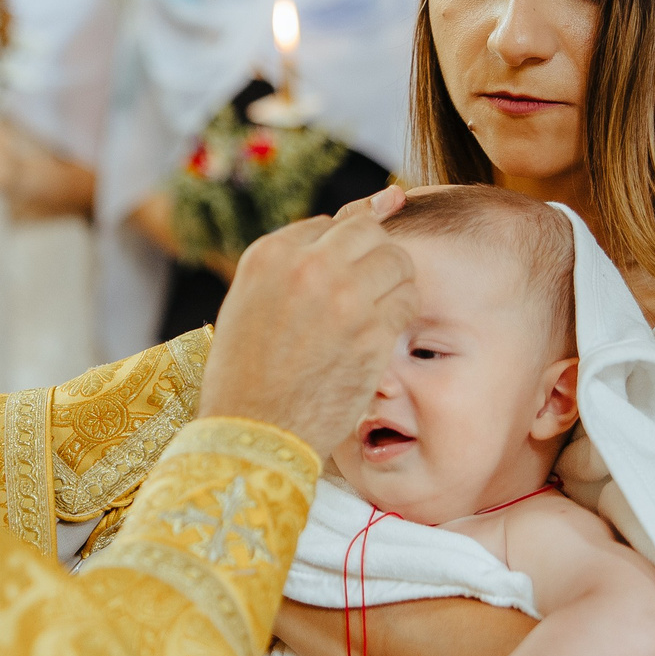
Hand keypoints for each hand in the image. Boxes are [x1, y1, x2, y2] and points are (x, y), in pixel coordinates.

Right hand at [196, 189, 415, 453]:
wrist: (253, 431)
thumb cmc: (246, 372)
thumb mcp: (249, 302)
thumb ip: (288, 267)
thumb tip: (338, 227)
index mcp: (269, 254)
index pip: (328, 225)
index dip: (341, 248)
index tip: (346, 269)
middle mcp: (308, 265)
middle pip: (367, 231)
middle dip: (372, 254)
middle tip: (366, 286)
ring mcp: (344, 296)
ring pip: (396, 259)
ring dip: (392, 280)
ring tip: (374, 309)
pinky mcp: (373, 332)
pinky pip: (407, 300)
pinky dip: (401, 312)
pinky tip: (382, 332)